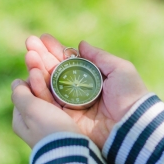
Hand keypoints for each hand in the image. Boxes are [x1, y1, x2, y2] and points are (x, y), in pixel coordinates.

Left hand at [11, 80, 82, 147]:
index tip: (40, 74)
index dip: (30, 82)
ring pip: (51, 104)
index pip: (22, 95)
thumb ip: (20, 94)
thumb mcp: (30, 108)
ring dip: (56, 92)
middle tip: (54, 75)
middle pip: (37, 99)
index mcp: (21, 121)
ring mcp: (50, 128)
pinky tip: (73, 97)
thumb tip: (16, 83)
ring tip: (66, 82)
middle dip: (43, 85)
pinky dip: (66, 102)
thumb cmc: (50, 128)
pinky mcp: (65, 130)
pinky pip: (63, 111)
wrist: (73, 151)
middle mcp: (34, 126)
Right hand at [25, 34, 148, 148]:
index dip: (56, 50)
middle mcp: (80, 92)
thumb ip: (99, 57)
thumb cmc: (131, 95)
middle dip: (41, 57)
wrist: (133, 124)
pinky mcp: (67, 120)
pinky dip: (38, 90)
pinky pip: (48, 105)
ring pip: (48, 86)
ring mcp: (72, 106)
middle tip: (30, 42)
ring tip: (30, 56)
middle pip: (55, 72)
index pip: (69, 62)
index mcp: (92, 79)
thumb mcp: (120, 70)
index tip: (43, 38)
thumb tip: (81, 44)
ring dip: (37, 69)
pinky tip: (32, 75)